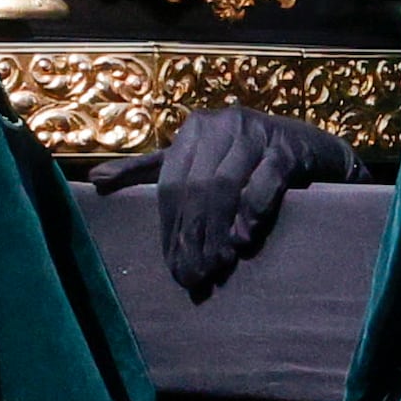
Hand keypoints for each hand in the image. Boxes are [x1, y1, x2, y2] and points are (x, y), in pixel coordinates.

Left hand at [95, 104, 360, 299]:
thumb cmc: (242, 156)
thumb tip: (94, 179)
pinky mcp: (287, 149)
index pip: (171, 184)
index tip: (174, 266)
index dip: (170, 228)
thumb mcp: (194, 159)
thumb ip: (147, 170)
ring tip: (217, 264)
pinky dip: (252, 212)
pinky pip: (265, 182)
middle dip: (193, 237)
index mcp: (194, 129)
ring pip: (226, 187)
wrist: (306, 146)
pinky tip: (245, 239)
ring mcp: (257, 134)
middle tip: (194, 276)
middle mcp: (222, 124)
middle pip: (196, 189)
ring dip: (219, 231)